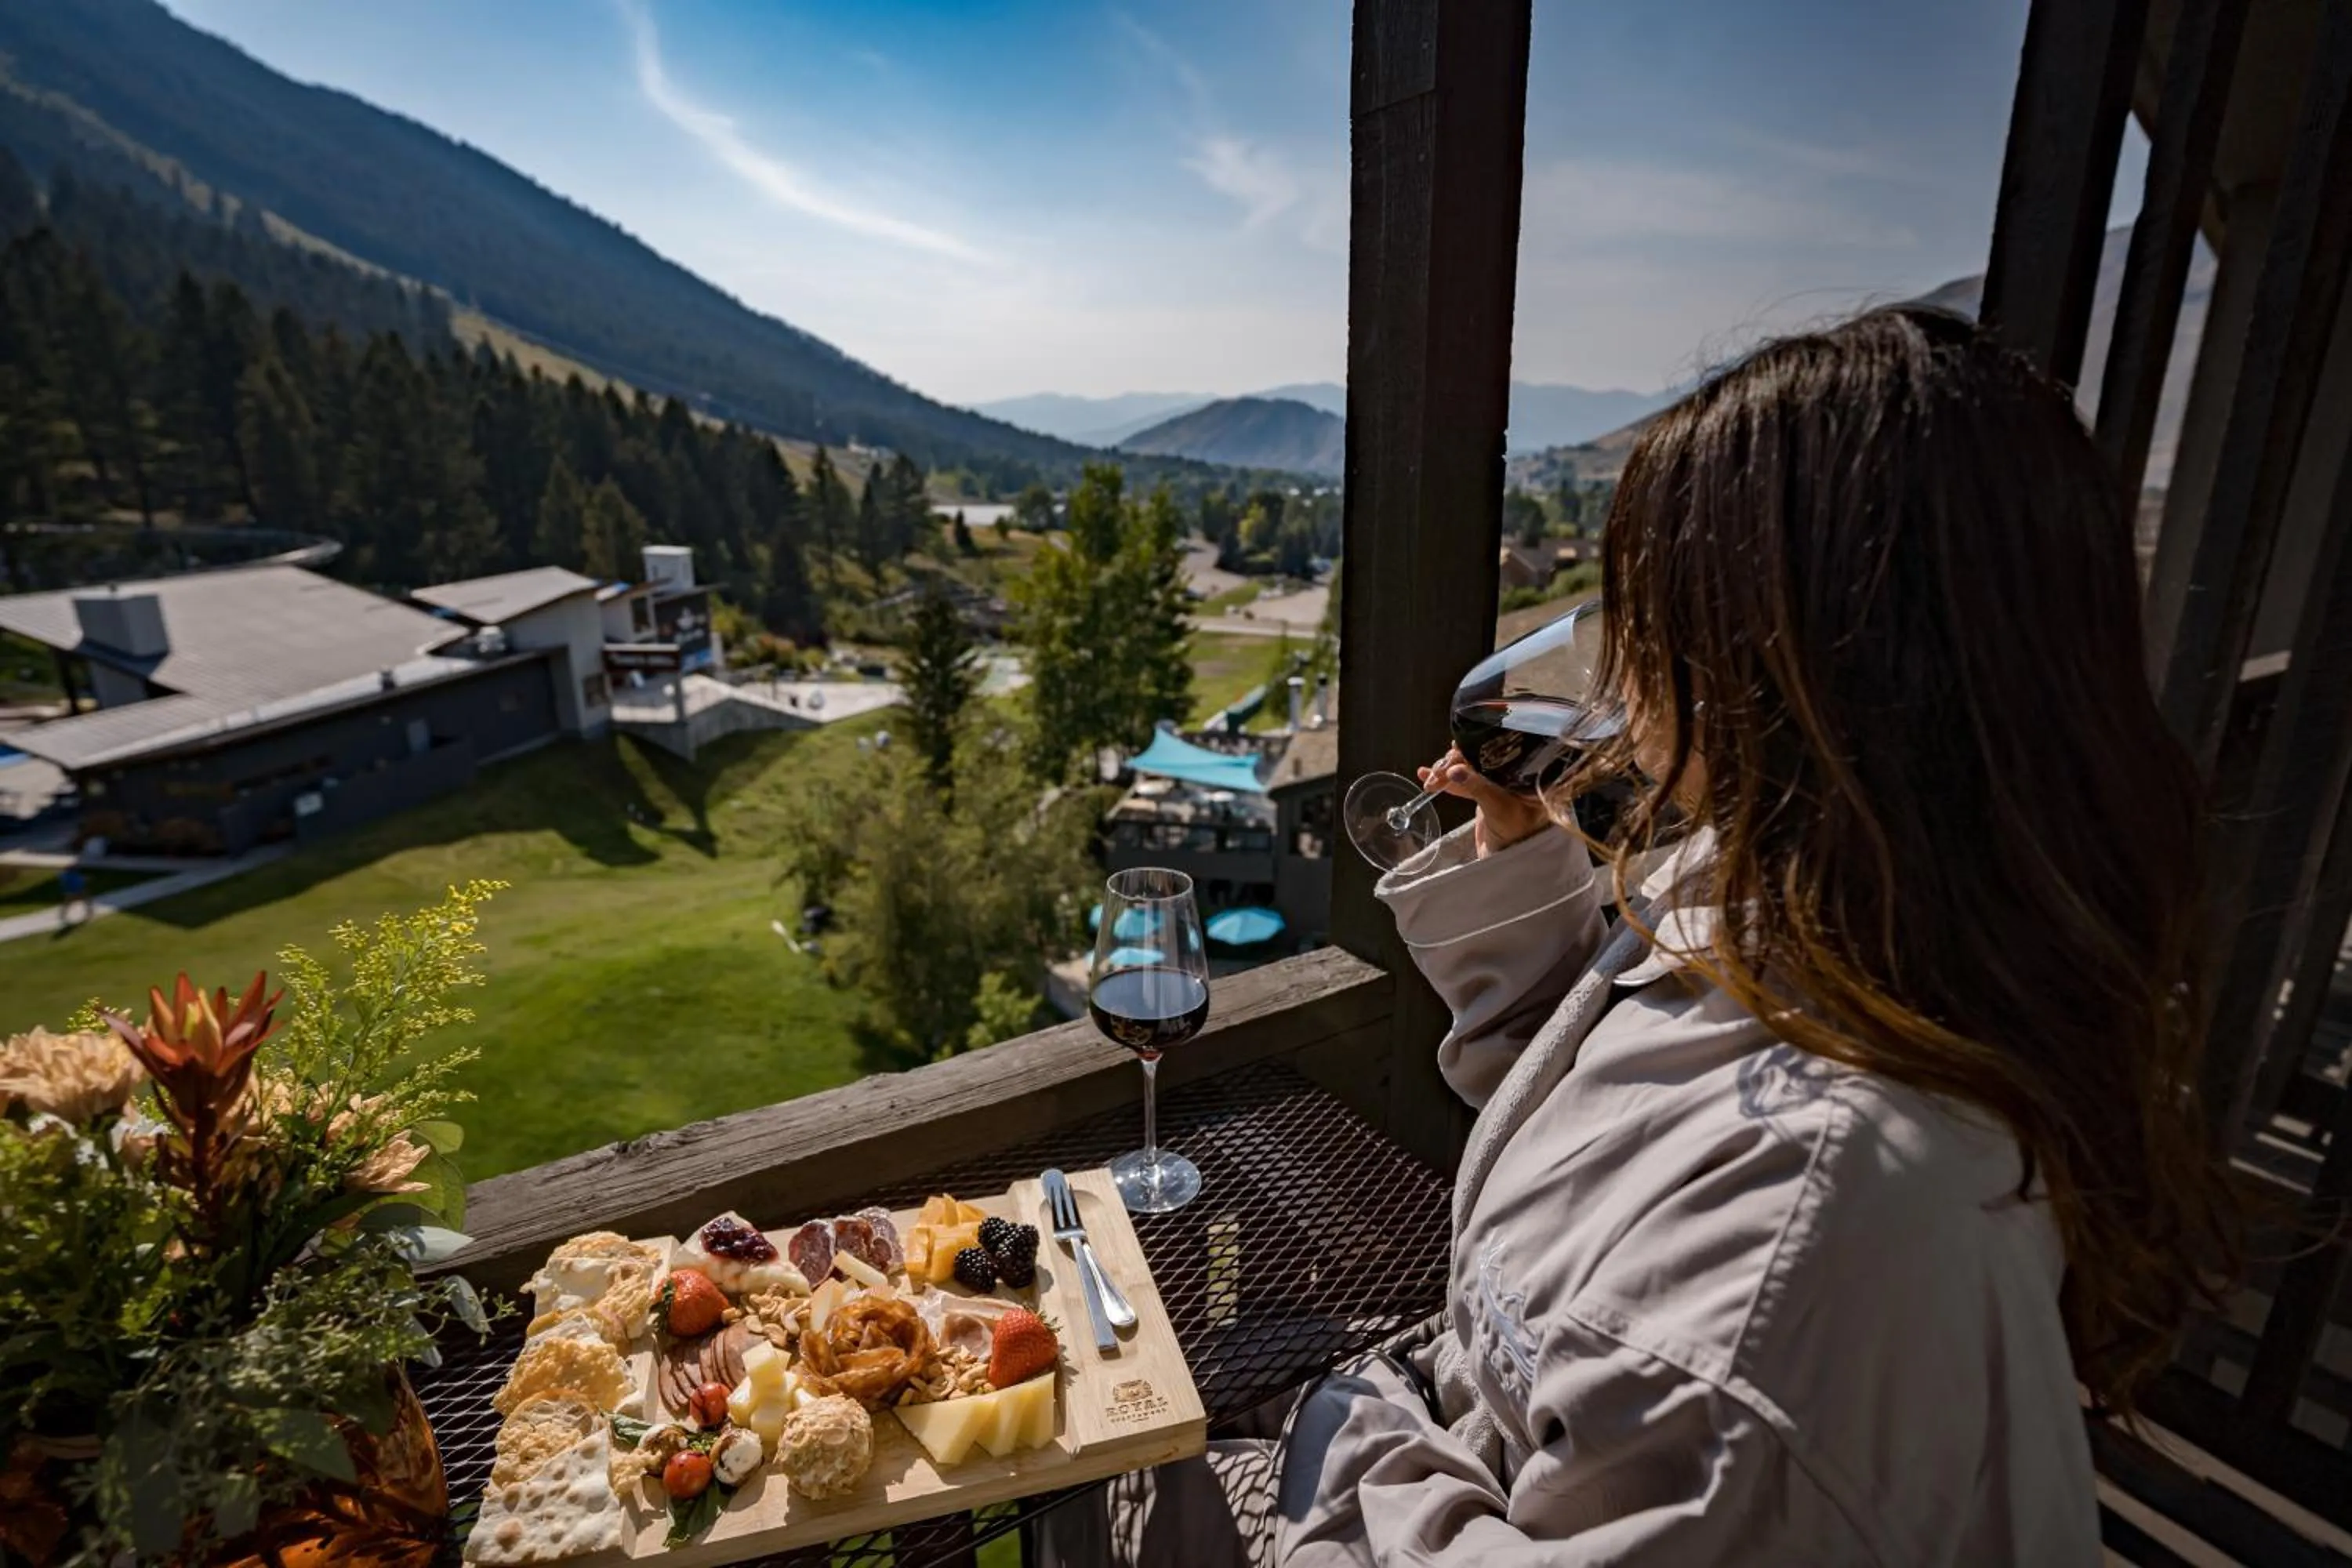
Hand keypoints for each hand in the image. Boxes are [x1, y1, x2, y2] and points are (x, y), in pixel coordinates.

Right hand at [1417, 747, 1554, 856]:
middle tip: (1435, 775)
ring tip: (1427, 777)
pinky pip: (1461, 784)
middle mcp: (1506, 773)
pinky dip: (1444, 781)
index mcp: (1517, 771)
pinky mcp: (1483, 796)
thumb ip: (1477, 787)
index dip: (1469, 750)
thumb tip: (1453, 769)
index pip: (1490, 752)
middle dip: (1451, 764)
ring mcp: (1493, 785)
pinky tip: (1426, 776)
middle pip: (1473, 759)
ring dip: (1444, 772)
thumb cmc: (1517, 833)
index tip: (1450, 754)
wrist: (1514, 859)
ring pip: (1464, 771)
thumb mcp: (1498, 808)